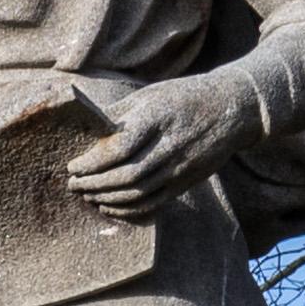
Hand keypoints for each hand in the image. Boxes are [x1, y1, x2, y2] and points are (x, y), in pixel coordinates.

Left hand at [67, 70, 257, 215]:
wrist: (232, 109)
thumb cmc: (183, 97)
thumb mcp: (150, 95)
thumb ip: (119, 114)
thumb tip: (84, 131)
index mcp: (157, 119)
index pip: (119, 149)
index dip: (92, 163)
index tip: (72, 166)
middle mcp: (169, 146)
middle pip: (126, 175)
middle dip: (94, 184)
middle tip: (73, 184)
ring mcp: (180, 167)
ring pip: (138, 193)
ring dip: (106, 199)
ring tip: (86, 195)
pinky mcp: (186, 182)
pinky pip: (153, 203)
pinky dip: (127, 210)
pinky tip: (109, 206)